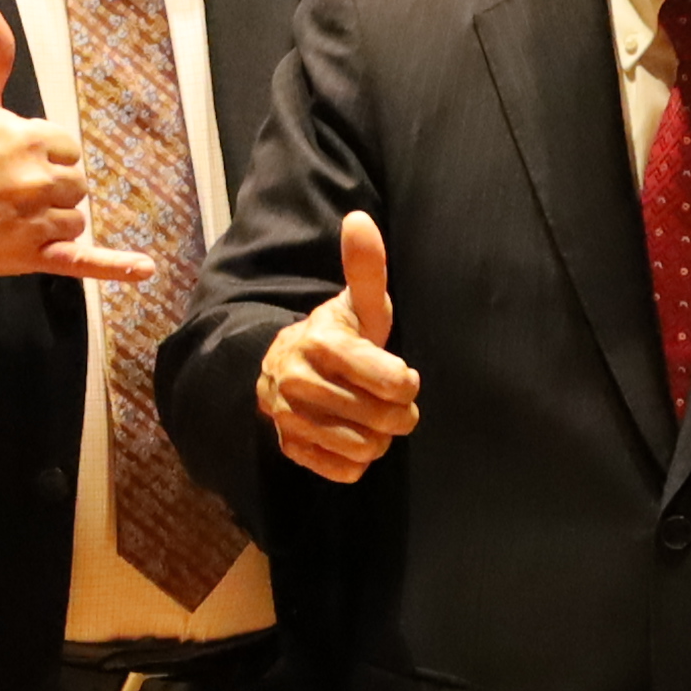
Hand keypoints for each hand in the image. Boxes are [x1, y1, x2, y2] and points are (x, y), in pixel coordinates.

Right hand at [0, 2, 155, 285]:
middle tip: (5, 191)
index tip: (8, 161)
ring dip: (51, 220)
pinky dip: (116, 266)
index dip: (41, 155)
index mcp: (31, 138)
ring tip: (8, 217)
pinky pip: (83, 261)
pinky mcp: (30, 256)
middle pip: (74, 184)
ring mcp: (37, 220)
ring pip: (72, 219)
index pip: (65, 148)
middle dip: (49, 187)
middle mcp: (39, 179)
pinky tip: (144, 269)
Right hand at [257, 207, 419, 482]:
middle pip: (384, 419)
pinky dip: (356, 461)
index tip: (402, 376)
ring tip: (371, 419)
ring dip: (379, 438)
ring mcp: (289, 418)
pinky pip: (344, 472)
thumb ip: (366, 268)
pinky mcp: (290, 448)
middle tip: (391, 402)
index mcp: (322, 343)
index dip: (407, 383)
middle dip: (398, 414)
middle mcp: (297, 381)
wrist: (283, 369)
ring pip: (365, 448)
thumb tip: (359, 219)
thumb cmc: (338, 336)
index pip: (392, 381)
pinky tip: (351, 437)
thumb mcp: (356, 304)